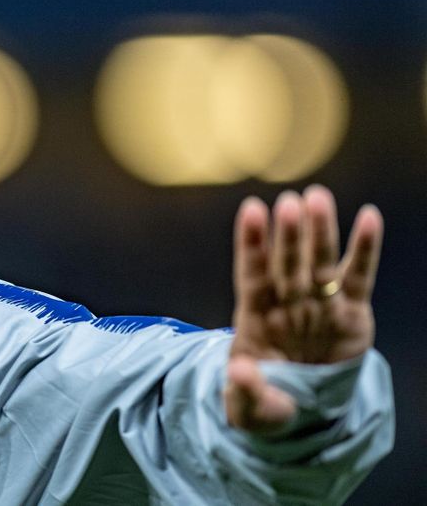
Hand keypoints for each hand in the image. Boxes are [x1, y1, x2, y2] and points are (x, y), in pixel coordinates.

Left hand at [223, 185, 382, 431]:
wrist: (301, 411)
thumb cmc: (266, 401)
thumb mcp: (251, 408)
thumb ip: (245, 390)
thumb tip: (239, 370)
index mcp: (255, 317)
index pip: (251, 273)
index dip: (251, 243)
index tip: (251, 209)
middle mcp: (286, 303)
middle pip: (287, 262)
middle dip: (288, 233)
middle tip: (291, 200)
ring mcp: (319, 304)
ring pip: (320, 261)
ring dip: (320, 230)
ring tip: (319, 197)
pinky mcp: (351, 313)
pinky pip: (359, 277)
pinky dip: (365, 248)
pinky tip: (369, 217)